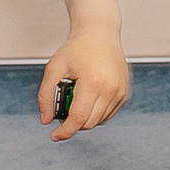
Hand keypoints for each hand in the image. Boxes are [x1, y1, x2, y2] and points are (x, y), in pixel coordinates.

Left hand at [41, 23, 127, 140]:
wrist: (100, 32)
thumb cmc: (76, 48)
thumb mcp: (54, 68)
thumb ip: (45, 95)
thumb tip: (45, 120)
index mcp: (93, 82)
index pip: (78, 118)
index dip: (65, 131)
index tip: (55, 136)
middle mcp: (110, 89)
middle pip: (89, 123)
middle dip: (73, 123)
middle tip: (63, 109)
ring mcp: (120, 92)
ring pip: (99, 121)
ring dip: (85, 118)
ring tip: (76, 98)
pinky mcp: (124, 93)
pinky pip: (108, 114)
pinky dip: (96, 113)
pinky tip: (88, 98)